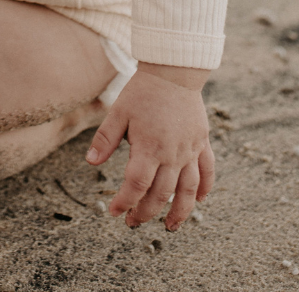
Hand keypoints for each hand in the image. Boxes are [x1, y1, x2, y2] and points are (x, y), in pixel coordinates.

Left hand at [85, 62, 213, 230]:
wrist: (173, 71)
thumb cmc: (143, 90)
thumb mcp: (119, 111)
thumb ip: (105, 139)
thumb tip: (91, 163)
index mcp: (149, 147)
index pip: (137, 185)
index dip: (125, 202)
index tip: (114, 212)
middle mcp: (172, 153)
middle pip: (161, 194)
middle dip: (145, 212)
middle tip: (132, 222)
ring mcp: (190, 150)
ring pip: (188, 190)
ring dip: (180, 212)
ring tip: (169, 227)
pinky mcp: (202, 142)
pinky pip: (207, 171)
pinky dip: (205, 188)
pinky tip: (199, 200)